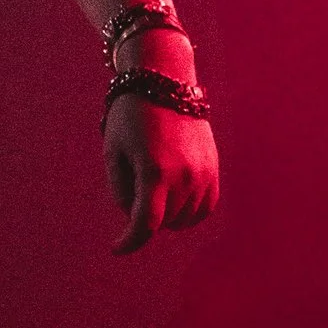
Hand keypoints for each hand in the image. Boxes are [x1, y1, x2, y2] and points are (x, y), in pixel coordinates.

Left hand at [104, 93, 218, 252]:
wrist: (163, 81)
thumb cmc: (130, 116)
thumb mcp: (114, 153)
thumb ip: (121, 191)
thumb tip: (135, 219)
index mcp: (155, 171)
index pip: (146, 224)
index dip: (129, 241)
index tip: (116, 247)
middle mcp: (185, 175)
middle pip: (163, 222)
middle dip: (143, 216)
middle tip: (131, 184)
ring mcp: (204, 172)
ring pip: (184, 218)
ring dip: (166, 214)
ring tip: (151, 185)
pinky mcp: (214, 167)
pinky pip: (205, 207)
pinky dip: (188, 211)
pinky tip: (174, 200)